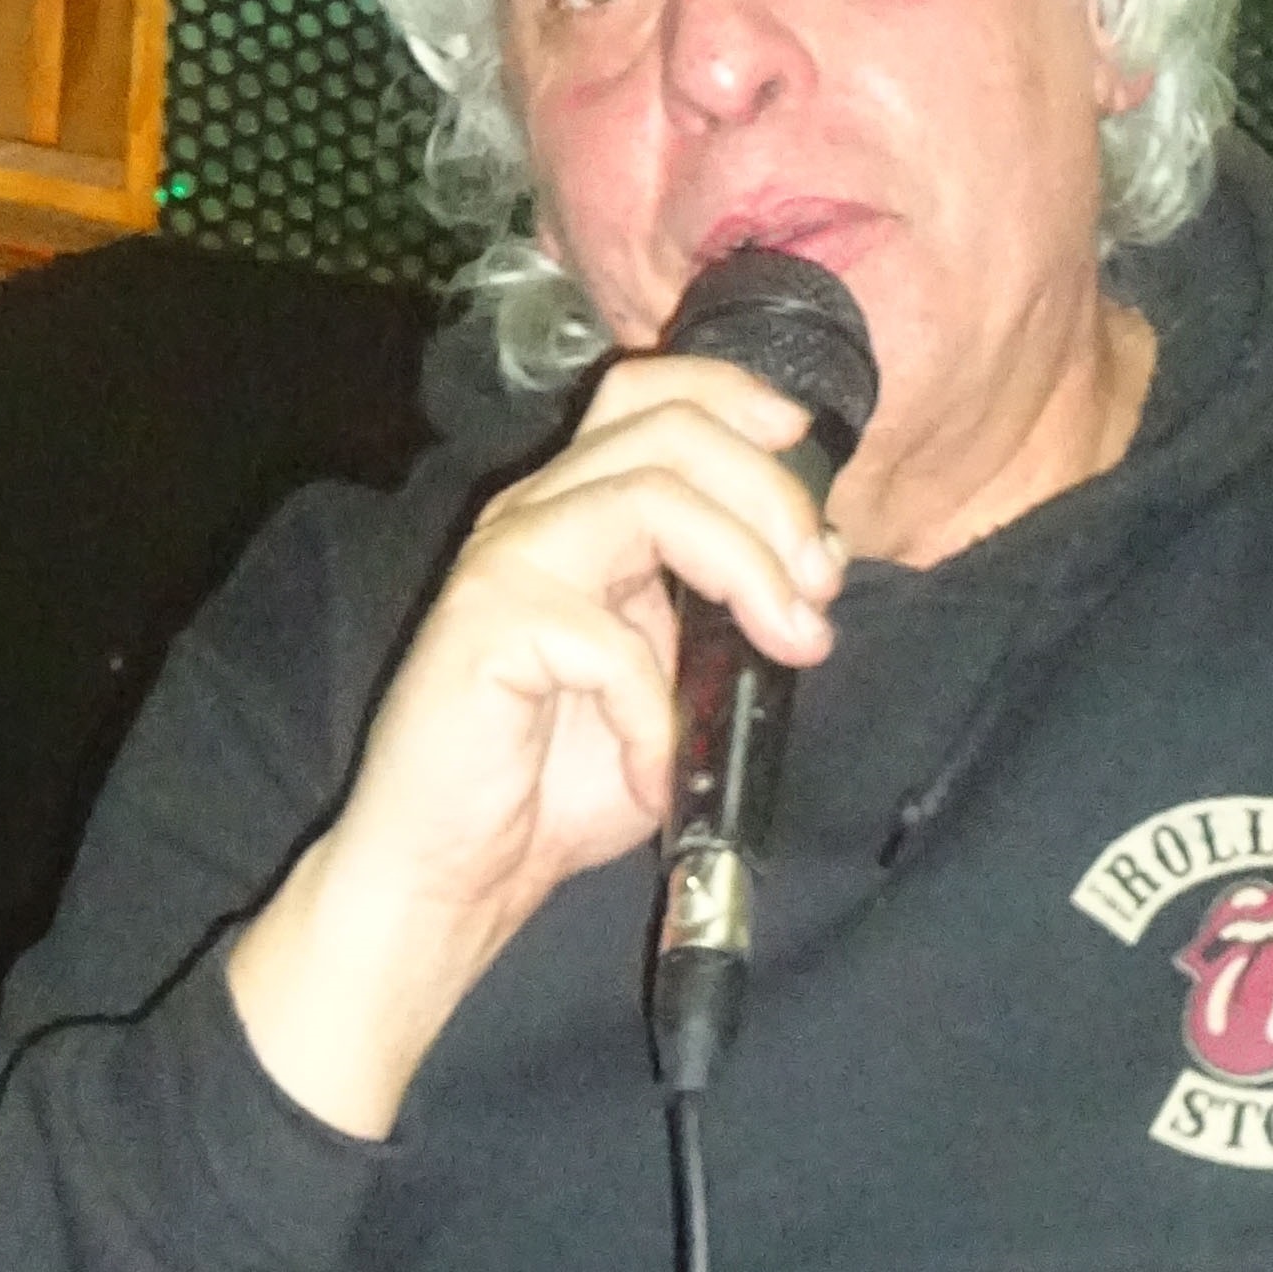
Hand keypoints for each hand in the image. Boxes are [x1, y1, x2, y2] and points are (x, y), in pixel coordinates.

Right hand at [224, 353, 843, 1134]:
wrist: (453, 875)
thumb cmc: (554, 787)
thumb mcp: (673, 687)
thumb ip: (726, 617)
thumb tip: (816, 566)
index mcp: (577, 511)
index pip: (650, 396)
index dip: (735, 399)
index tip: (807, 452)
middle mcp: (534, 516)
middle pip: (667, 429)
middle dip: (770, 495)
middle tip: (819, 586)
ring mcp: (504, 565)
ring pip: (648, 497)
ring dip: (745, 566)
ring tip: (791, 645)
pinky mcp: (485, 630)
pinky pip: (606, 640)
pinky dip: (656, 710)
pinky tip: (657, 770)